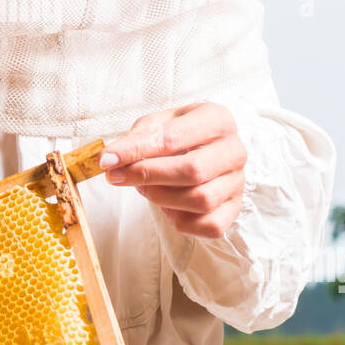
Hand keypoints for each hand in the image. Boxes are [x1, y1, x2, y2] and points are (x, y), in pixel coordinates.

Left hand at [99, 102, 246, 237]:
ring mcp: (238, 182)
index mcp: (217, 119)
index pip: (173, 138)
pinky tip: (168, 205)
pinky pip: (209, 225)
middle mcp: (234, 150)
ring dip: (160, 198)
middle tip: (116, 177)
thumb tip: (110, 160)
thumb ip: (135, 139)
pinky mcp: (235, 209)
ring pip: (200, 200)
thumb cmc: (178, 135)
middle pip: (192, 170)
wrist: (204, 148)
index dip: (136, 151)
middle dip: (147, 176)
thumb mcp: (156, 125)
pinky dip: (181, 220)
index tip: (107, 161)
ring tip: (143, 187)